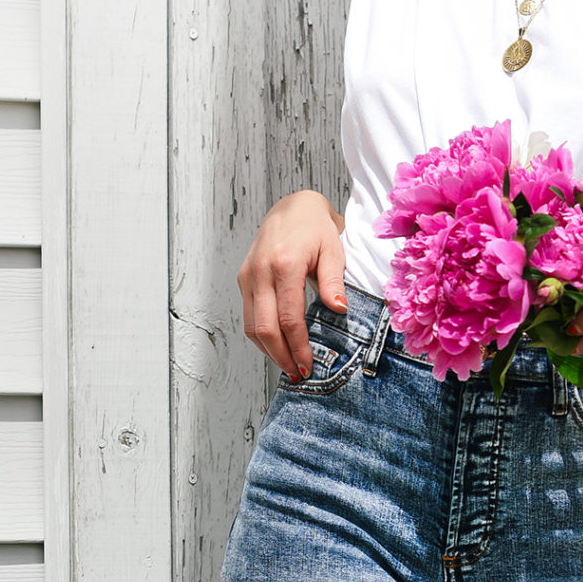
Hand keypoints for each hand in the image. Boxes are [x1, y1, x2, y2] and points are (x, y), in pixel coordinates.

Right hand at [238, 192, 345, 381]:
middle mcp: (260, 272)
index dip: (298, 347)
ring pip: (251, 326)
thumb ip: (334, 282)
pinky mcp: (243, 279)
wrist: (292, 207)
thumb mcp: (333, 251)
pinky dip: (261, 336)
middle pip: (265, 328)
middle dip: (281, 356)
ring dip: (269, 351)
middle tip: (298, 374)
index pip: (289, 318)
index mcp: (284, 265)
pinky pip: (248, 316)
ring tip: (288, 366)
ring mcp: (248, 276)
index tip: (308, 366)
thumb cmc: (316, 229)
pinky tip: (277, 346)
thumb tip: (339, 310)